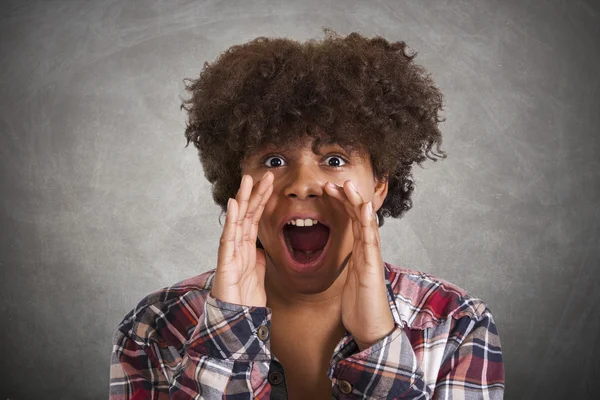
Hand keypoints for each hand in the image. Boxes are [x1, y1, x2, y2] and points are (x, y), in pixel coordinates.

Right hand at [211, 172, 273, 306]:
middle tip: (265, 174)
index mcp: (247, 247)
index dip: (262, 200)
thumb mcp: (259, 273)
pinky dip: (230, 219)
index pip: (256, 218)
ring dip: (242, 198)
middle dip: (255, 193)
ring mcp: (230, 250)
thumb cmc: (245, 297)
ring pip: (237, 220)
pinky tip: (233, 204)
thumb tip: (262, 247)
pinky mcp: (225, 260)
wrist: (237, 318)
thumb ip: (260, 258)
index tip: (271, 183)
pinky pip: (228, 236)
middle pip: (247, 214)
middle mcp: (237, 245)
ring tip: (247, 180)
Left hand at [325, 180, 395, 350]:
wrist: (370, 329)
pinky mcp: (372, 267)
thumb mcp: (347, 280)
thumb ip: (345, 264)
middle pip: (358, 217)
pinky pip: (370, 240)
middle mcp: (367, 251)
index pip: (351, 222)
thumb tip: (335, 255)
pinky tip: (364, 207)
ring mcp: (371, 257)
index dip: (341, 204)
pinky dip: (368, 222)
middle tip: (332, 182)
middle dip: (347, 197)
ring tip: (347, 185)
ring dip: (357, 202)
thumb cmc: (358, 306)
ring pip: (366, 223)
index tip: (328, 190)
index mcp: (359, 253)